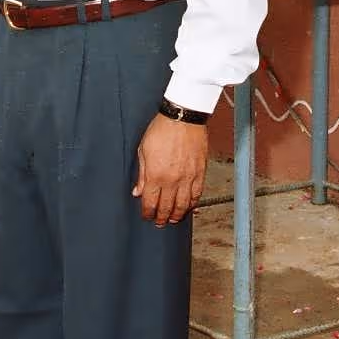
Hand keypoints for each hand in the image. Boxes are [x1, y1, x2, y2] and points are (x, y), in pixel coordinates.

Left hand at [131, 112, 208, 226]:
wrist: (183, 116)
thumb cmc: (162, 129)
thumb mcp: (143, 150)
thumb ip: (142, 174)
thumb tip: (138, 191)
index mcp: (156, 175)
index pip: (150, 203)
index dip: (147, 213)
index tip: (146, 215)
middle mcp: (172, 179)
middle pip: (167, 208)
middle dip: (161, 218)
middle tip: (159, 222)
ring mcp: (188, 177)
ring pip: (183, 205)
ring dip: (177, 215)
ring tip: (173, 218)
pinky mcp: (200, 172)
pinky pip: (197, 194)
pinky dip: (193, 204)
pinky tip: (189, 207)